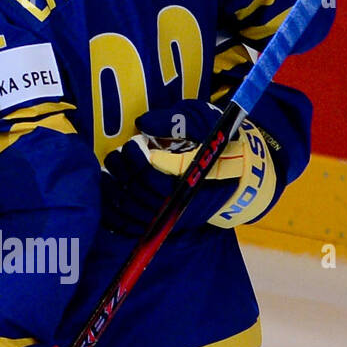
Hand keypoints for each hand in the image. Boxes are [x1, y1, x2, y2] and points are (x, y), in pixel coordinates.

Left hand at [101, 99, 279, 236]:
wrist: (240, 175)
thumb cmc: (218, 142)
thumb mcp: (205, 120)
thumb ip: (177, 120)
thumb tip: (144, 123)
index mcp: (195, 179)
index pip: (157, 179)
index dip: (138, 161)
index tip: (134, 143)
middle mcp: (183, 203)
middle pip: (142, 195)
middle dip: (123, 171)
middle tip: (118, 153)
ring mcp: (173, 216)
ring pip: (133, 212)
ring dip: (114, 188)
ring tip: (111, 167)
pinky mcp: (165, 224)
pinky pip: (130, 226)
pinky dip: (112, 212)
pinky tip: (105, 191)